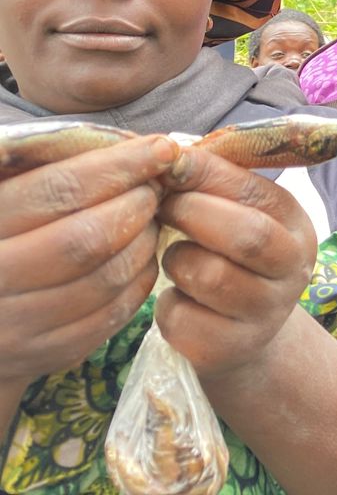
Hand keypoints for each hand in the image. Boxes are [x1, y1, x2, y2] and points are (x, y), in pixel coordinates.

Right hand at [0, 136, 175, 387]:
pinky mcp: (46, 353)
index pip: (58, 190)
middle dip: (136, 205)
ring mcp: (16, 324)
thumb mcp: (7, 193)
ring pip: (105, 279)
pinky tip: (144, 257)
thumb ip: (47, 167)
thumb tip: (127, 142)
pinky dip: (139, 281)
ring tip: (151, 218)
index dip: (119, 166)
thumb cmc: (2, 233)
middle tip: (157, 187)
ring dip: (144, 242)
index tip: (162, 148)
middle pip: (87, 238)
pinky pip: (111, 315)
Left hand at [153, 147, 316, 379]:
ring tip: (177, 259)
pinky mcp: (228, 349)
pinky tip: (180, 300)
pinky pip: (181, 318)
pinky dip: (167, 304)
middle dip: (192, 212)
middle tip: (163, 207)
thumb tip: (168, 148)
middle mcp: (293, 272)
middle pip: (246, 235)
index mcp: (297, 227)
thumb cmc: (230, 258)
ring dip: (177, 260)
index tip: (168, 162)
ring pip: (209, 276)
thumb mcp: (237, 215)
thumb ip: (215, 182)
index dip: (205, 172)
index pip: (255, 191)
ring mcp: (265, 315)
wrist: (243, 335)